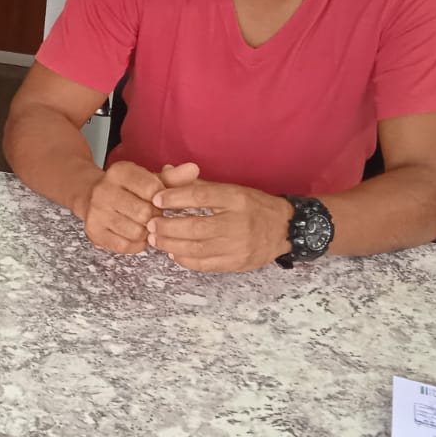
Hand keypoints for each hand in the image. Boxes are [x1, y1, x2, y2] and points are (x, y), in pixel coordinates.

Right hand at [80, 160, 171, 253]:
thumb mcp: (150, 179)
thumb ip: (173, 177)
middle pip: (145, 213)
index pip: (152, 189)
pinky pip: (125, 245)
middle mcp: (103, 190)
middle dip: (155, 218)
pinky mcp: (93, 231)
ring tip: (144, 225)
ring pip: (136, 232)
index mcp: (119, 172)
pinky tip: (136, 235)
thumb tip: (194, 169)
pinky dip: (136, 244)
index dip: (163, 199)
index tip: (160, 201)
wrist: (91, 197)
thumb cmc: (128, 189)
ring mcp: (96, 212)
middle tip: (154, 215)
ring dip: (146, 233)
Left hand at [148, 175, 292, 272]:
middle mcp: (238, 222)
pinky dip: (185, 259)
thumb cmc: (253, 206)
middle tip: (151, 224)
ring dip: (171, 244)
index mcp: (236, 198)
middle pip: (196, 226)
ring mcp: (238, 245)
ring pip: (198, 248)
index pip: (202, 196)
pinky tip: (173, 253)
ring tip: (155, 239)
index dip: (176, 198)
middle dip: (168, 227)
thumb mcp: (230, 189)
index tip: (157, 199)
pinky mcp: (237, 263)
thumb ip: (198, 184)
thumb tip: (166, 172)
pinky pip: (205, 264)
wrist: (284, 229)